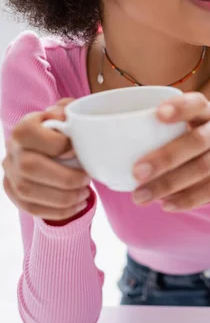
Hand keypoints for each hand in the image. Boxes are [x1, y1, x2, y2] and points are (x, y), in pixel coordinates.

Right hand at [2, 99, 91, 220]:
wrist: (51, 146)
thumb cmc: (64, 129)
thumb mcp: (69, 114)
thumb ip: (69, 111)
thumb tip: (67, 118)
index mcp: (24, 129)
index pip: (32, 135)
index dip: (57, 144)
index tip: (76, 151)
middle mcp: (12, 150)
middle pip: (30, 168)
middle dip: (64, 178)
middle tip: (86, 180)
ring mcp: (10, 173)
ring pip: (29, 192)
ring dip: (62, 198)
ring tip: (85, 194)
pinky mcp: (13, 192)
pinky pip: (31, 207)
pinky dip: (57, 211)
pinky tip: (77, 207)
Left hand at [132, 92, 209, 210]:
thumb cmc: (203, 140)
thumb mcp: (194, 126)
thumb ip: (166, 131)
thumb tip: (114, 150)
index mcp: (208, 110)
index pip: (195, 103)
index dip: (178, 108)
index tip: (157, 115)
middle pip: (196, 141)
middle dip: (165, 158)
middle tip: (136, 173)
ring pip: (202, 168)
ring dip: (169, 184)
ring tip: (141, 196)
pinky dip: (188, 199)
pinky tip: (167, 205)